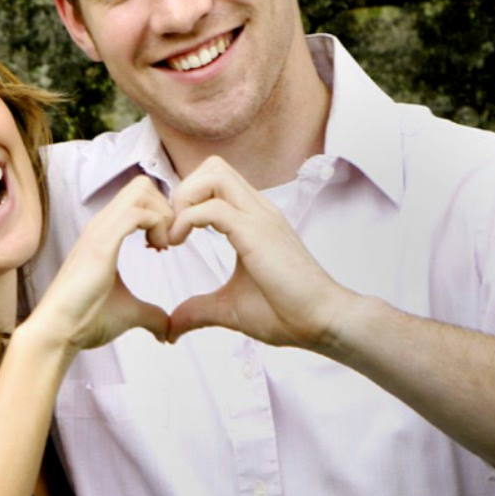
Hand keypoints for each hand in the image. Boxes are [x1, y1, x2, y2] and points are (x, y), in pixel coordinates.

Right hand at [24, 175, 172, 349]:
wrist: (57, 332)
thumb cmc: (84, 320)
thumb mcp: (128, 312)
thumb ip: (151, 316)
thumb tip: (168, 332)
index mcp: (105, 232)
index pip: (139, 197)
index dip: (161, 213)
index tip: (166, 244)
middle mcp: (101, 224)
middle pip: (142, 185)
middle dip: (166, 206)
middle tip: (169, 240)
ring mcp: (100, 231)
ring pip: (141, 191)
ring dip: (163, 214)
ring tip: (164, 245)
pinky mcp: (101, 243)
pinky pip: (138, 213)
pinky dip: (158, 225)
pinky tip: (159, 250)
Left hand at [167, 156, 353, 347]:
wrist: (324, 321)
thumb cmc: (287, 312)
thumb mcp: (229, 308)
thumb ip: (197, 311)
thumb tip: (171, 329)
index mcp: (252, 219)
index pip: (215, 181)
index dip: (186, 200)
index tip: (172, 236)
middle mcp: (257, 210)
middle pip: (213, 167)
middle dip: (182, 191)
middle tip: (172, 229)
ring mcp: (259, 217)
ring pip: (213, 174)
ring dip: (184, 199)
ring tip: (176, 234)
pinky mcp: (256, 232)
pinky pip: (212, 207)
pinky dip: (186, 219)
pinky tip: (181, 243)